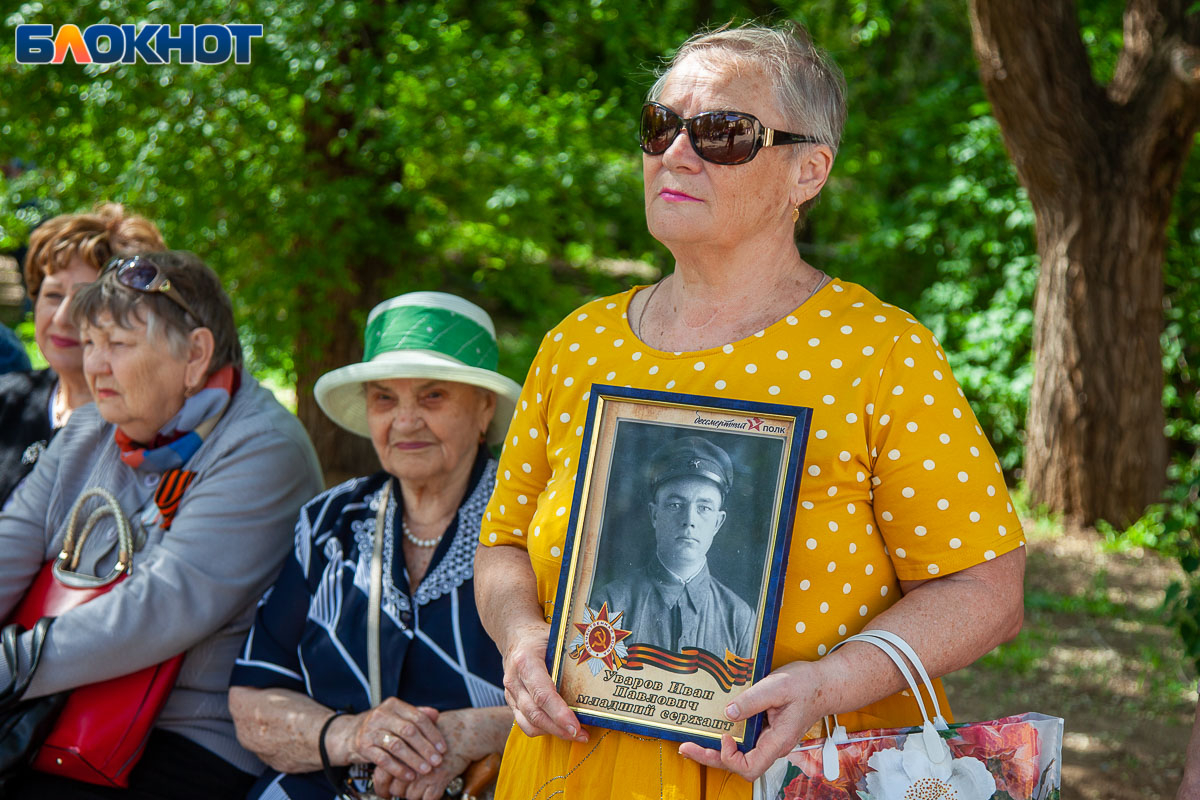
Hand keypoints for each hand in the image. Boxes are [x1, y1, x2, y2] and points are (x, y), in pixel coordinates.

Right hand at [336, 698, 446, 782]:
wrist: (349, 734)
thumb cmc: (381, 726)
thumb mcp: (397, 716)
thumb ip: (416, 715)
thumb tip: (436, 714)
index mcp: (393, 705)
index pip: (418, 718)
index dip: (433, 734)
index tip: (442, 748)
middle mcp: (381, 714)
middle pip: (408, 731)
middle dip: (425, 748)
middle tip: (437, 761)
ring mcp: (370, 730)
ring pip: (397, 746)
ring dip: (414, 759)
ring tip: (426, 770)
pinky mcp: (362, 746)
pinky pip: (383, 759)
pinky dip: (398, 769)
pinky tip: (409, 775)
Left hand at [372, 706, 505, 799]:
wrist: (463, 732)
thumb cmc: (440, 733)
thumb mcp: (415, 738)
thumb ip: (401, 752)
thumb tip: (386, 768)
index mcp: (401, 751)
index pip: (381, 776)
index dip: (381, 788)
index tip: (384, 792)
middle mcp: (411, 763)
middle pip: (396, 789)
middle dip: (399, 793)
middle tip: (404, 791)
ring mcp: (425, 772)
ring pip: (411, 796)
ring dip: (414, 795)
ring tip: (420, 788)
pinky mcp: (440, 779)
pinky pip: (428, 799)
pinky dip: (428, 798)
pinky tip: (431, 791)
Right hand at [501, 621, 585, 741]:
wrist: (516, 635)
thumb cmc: (541, 637)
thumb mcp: (556, 637)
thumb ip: (573, 652)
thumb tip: (601, 668)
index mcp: (525, 660)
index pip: (542, 693)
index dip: (559, 713)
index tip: (575, 726)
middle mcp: (514, 679)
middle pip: (535, 713)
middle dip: (559, 728)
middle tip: (582, 735)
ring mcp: (511, 693)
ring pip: (529, 722)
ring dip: (553, 732)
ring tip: (577, 734)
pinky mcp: (512, 703)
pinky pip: (525, 723)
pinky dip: (544, 730)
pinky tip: (561, 729)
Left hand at [677, 661, 821, 781]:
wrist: (823, 684)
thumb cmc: (806, 685)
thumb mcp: (777, 686)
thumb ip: (752, 701)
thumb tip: (728, 713)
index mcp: (778, 740)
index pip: (750, 767)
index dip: (730, 757)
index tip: (724, 736)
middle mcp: (772, 745)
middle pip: (739, 765)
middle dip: (710, 758)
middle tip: (686, 747)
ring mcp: (768, 740)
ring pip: (739, 755)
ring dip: (715, 751)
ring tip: (692, 742)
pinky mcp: (765, 731)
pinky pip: (744, 742)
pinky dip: (726, 739)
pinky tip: (713, 728)